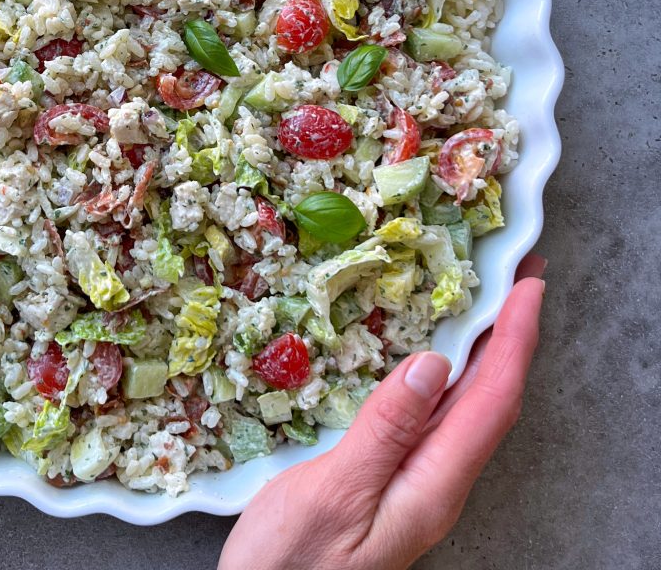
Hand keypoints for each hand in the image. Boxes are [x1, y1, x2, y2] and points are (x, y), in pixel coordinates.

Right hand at [219, 256, 545, 569]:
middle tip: (522, 278)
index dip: (513, 339)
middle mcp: (437, 484)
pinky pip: (440, 419)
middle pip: (493, 401)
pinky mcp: (394, 482)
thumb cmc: (291, 564)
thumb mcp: (332, 493)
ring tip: (491, 305)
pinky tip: (435, 361)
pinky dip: (451, 376)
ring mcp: (418, 485)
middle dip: (514, 336)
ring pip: (470, 409)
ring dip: (488, 353)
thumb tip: (432, 365)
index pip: (491, 401)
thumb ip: (384, 432)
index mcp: (432, 486)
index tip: (528, 285)